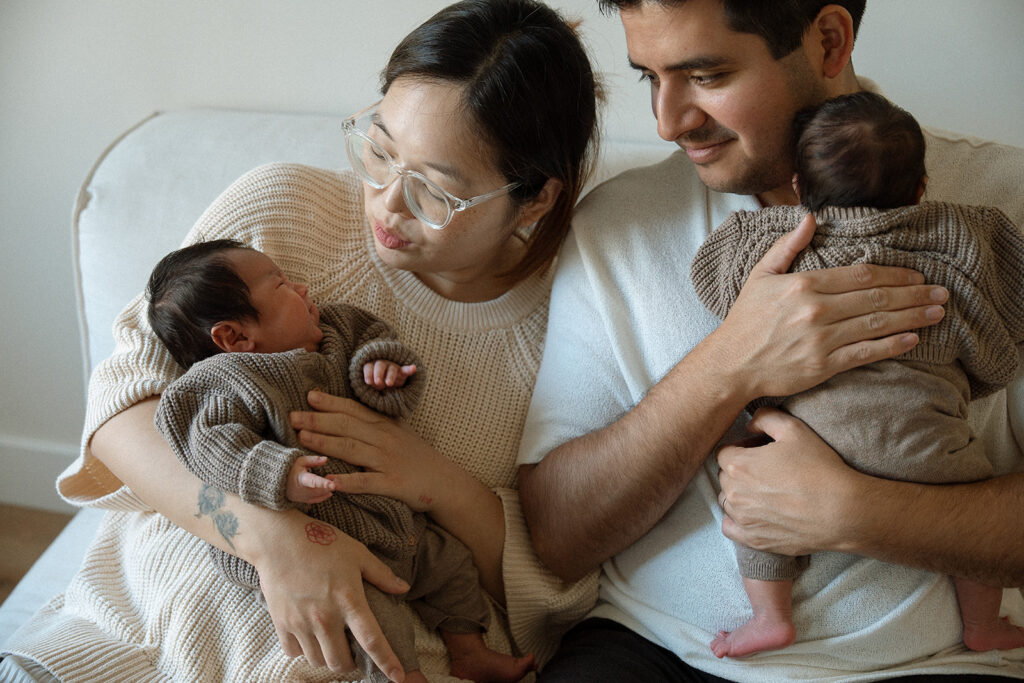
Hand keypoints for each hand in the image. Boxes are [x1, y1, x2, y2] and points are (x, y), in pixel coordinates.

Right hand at [255, 512, 410, 680]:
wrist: (277, 539)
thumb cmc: (322, 542)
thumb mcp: (358, 553)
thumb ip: (381, 575)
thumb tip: (403, 589)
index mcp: (349, 600)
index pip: (372, 640)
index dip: (387, 661)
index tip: (398, 677)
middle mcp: (325, 617)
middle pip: (340, 662)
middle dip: (350, 664)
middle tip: (353, 651)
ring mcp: (300, 622)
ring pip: (317, 661)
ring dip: (328, 658)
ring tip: (332, 642)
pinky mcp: (281, 623)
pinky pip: (294, 652)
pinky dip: (304, 650)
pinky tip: (310, 636)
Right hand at [285, 455, 335, 503]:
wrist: (276, 480)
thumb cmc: (290, 468)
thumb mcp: (301, 461)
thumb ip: (313, 460)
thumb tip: (326, 459)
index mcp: (301, 479)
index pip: (313, 482)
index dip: (323, 484)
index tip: (333, 485)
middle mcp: (300, 490)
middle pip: (318, 490)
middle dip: (328, 487)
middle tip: (336, 482)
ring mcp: (301, 497)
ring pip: (317, 496)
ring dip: (327, 492)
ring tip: (333, 485)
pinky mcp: (301, 500)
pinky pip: (314, 500)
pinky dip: (322, 497)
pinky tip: (329, 493)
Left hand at [290, 390, 457, 511]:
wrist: (443, 481)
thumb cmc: (416, 456)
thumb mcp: (398, 431)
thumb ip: (375, 421)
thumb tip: (349, 410)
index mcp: (384, 425)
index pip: (353, 410)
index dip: (331, 403)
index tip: (309, 396)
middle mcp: (384, 439)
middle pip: (346, 426)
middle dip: (318, 420)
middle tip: (292, 416)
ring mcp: (387, 461)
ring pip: (351, 449)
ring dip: (325, 443)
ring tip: (302, 438)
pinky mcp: (392, 484)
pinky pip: (365, 482)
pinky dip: (346, 482)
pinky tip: (328, 481)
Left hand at [363, 361, 416, 389]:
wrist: (386, 385)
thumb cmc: (374, 383)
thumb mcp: (370, 384)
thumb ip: (370, 383)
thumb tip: (370, 382)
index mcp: (372, 366)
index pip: (368, 367)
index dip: (368, 374)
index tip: (368, 382)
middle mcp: (382, 364)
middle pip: (380, 365)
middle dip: (378, 374)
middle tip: (378, 382)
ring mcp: (392, 367)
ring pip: (392, 369)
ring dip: (390, 376)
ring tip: (389, 384)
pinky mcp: (402, 372)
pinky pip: (405, 370)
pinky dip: (409, 369)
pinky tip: (413, 368)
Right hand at [712, 214, 948, 398]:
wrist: (731, 364)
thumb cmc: (746, 320)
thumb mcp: (760, 275)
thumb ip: (787, 246)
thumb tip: (810, 218)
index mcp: (804, 284)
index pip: (862, 275)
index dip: (895, 274)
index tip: (917, 275)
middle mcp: (817, 310)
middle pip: (877, 298)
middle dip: (914, 294)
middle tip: (941, 292)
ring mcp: (822, 339)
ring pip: (877, 324)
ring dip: (913, 317)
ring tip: (937, 312)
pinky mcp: (824, 365)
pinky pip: (866, 353)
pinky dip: (893, 346)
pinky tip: (913, 339)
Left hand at [716, 407, 863, 556]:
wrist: (843, 511)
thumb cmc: (819, 468)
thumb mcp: (794, 429)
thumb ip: (765, 418)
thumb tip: (749, 425)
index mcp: (738, 465)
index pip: (724, 453)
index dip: (741, 449)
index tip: (759, 451)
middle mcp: (734, 493)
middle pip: (725, 476)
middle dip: (740, 470)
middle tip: (767, 470)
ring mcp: (743, 519)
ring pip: (728, 501)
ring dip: (740, 494)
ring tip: (767, 492)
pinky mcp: (754, 539)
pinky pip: (730, 527)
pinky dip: (738, 520)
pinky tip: (757, 513)